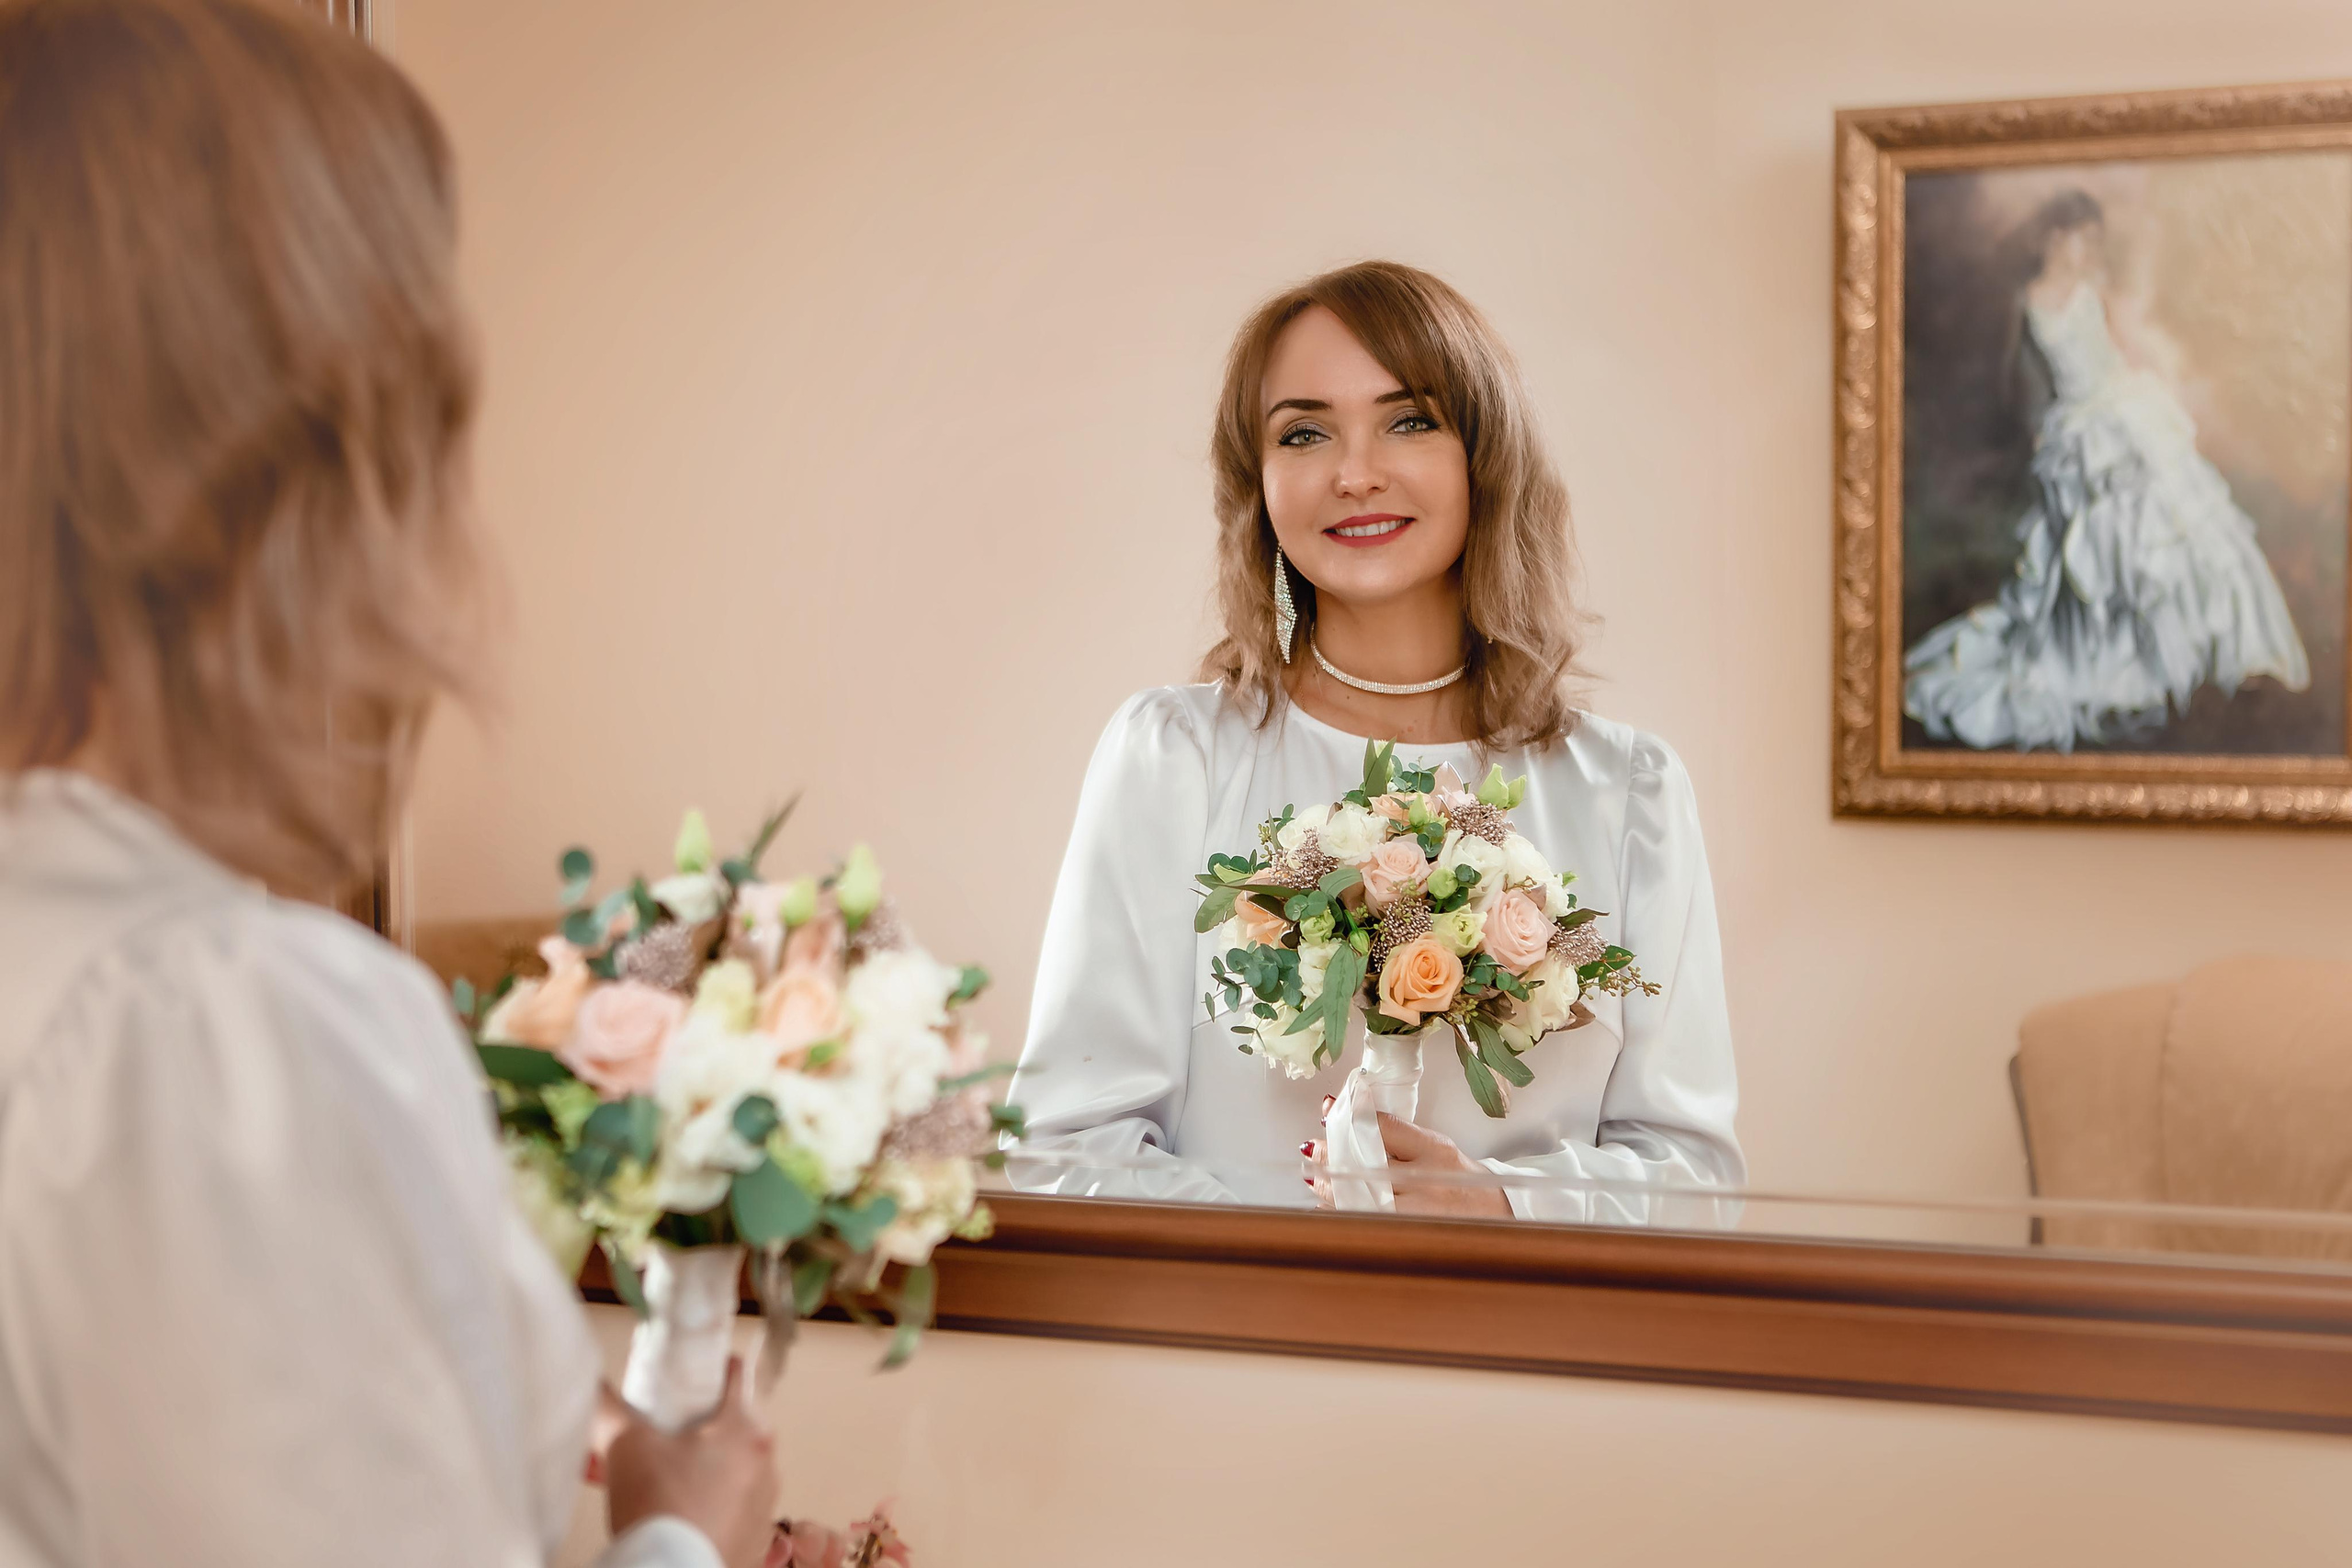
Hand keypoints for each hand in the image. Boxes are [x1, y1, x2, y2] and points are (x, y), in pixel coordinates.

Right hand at [605, 1356, 779, 1567]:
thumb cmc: (658, 1505)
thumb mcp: (626, 1444)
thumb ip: (609, 1407)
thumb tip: (592, 1382)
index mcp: (745, 1431)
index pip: (738, 1378)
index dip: (714, 1368)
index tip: (694, 1371)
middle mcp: (766, 1466)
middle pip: (739, 1428)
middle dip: (706, 1427)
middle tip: (670, 1432)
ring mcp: (764, 1507)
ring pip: (738, 1473)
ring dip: (711, 1470)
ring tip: (671, 1479)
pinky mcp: (755, 1543)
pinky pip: (736, 1513)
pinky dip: (714, 1509)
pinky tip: (684, 1514)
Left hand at [1300, 1102, 1510, 1218]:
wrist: (1495, 1217)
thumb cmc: (1460, 1180)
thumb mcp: (1435, 1147)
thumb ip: (1396, 1134)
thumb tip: (1350, 1118)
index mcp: (1434, 1152)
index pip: (1384, 1127)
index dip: (1350, 1118)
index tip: (1327, 1111)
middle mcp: (1425, 1182)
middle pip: (1364, 1165)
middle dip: (1331, 1156)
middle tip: (1313, 1150)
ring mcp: (1414, 1214)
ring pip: (1358, 1199)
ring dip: (1329, 1188)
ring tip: (1315, 1179)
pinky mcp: (1404, 1237)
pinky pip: (1361, 1224)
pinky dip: (1339, 1214)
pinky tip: (1328, 1206)